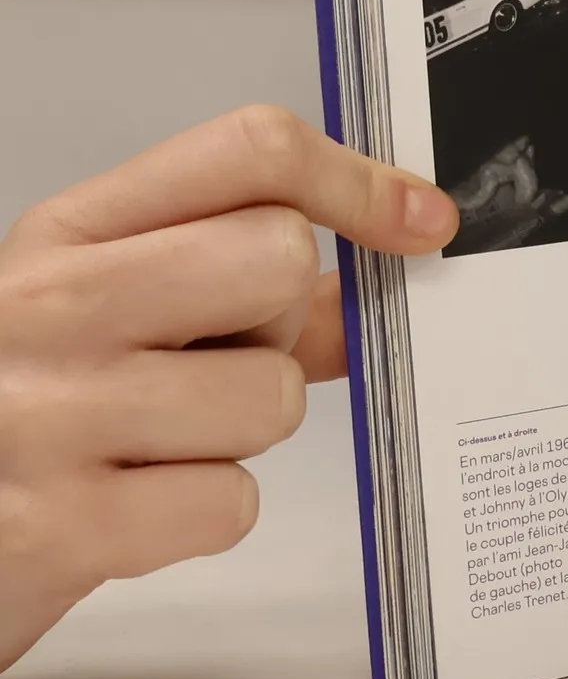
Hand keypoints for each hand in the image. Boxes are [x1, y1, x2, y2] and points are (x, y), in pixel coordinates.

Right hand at [0, 106, 457, 676]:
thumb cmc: (36, 408)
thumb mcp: (118, 310)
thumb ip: (254, 283)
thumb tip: (396, 254)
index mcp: (73, 230)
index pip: (250, 150)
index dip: (358, 182)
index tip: (418, 222)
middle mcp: (50, 303)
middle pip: (279, 254)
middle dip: (279, 324)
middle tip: (217, 361)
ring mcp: (46, 413)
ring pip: (273, 394)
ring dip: (244, 431)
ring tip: (161, 441)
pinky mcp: (58, 528)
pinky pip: (230, 504)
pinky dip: (206, 514)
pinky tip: (136, 506)